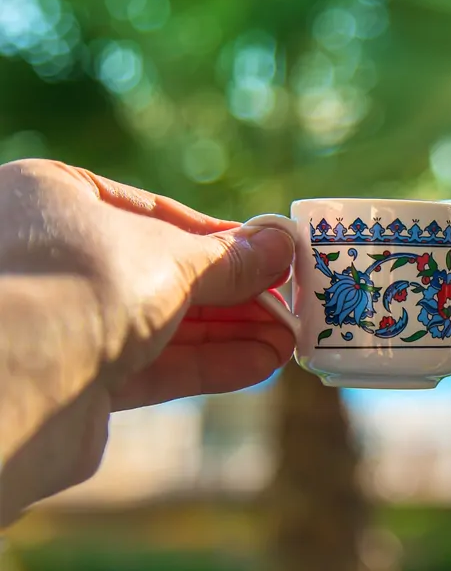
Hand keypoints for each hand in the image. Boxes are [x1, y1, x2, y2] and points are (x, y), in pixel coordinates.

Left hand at [0, 159, 294, 521]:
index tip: (271, 254)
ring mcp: (59, 322)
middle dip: (233, 292)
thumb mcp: (174, 258)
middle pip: (162, 273)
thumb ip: (230, 259)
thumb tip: (282, 245)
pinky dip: (206, 363)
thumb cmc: (86, 284)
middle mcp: (50, 258)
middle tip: (289, 302)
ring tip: (288, 339)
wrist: (12, 385)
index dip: (219, 237)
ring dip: (230, 331)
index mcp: (54, 199)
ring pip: (160, 323)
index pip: (152, 213)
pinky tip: (259, 363)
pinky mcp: (72, 383)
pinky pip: (150, 366)